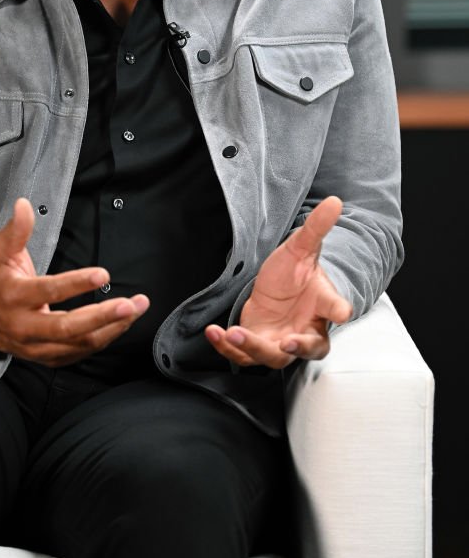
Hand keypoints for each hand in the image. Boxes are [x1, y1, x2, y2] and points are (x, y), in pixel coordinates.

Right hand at [0, 198, 148, 365]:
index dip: (77, 284)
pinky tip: (124, 321)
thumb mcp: (0, 252)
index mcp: (14, 297)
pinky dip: (107, 336)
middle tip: (130, 304)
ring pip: (80, 343)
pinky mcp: (51, 357)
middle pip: (67, 327)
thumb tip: (23, 205)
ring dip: (113, 327)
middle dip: (102, 317)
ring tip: (136, 308)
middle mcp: (25, 326)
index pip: (48, 291)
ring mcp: (39, 346)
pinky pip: (83, 351)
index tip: (102, 274)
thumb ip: (16, 230)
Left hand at [205, 196, 351, 369]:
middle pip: (309, 348)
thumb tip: (334, 201)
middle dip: (297, 348)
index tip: (342, 311)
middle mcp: (305, 330)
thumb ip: (316, 228)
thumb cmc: (295, 273)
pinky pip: (242, 354)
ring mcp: (280, 342)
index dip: (339, 310)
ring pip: (272, 356)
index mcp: (323, 306)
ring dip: (253, 347)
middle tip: (287, 343)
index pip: (335, 309)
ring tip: (234, 334)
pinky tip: (213, 333)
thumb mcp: (301, 247)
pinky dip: (227, 347)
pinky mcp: (256, 345)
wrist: (277, 289)